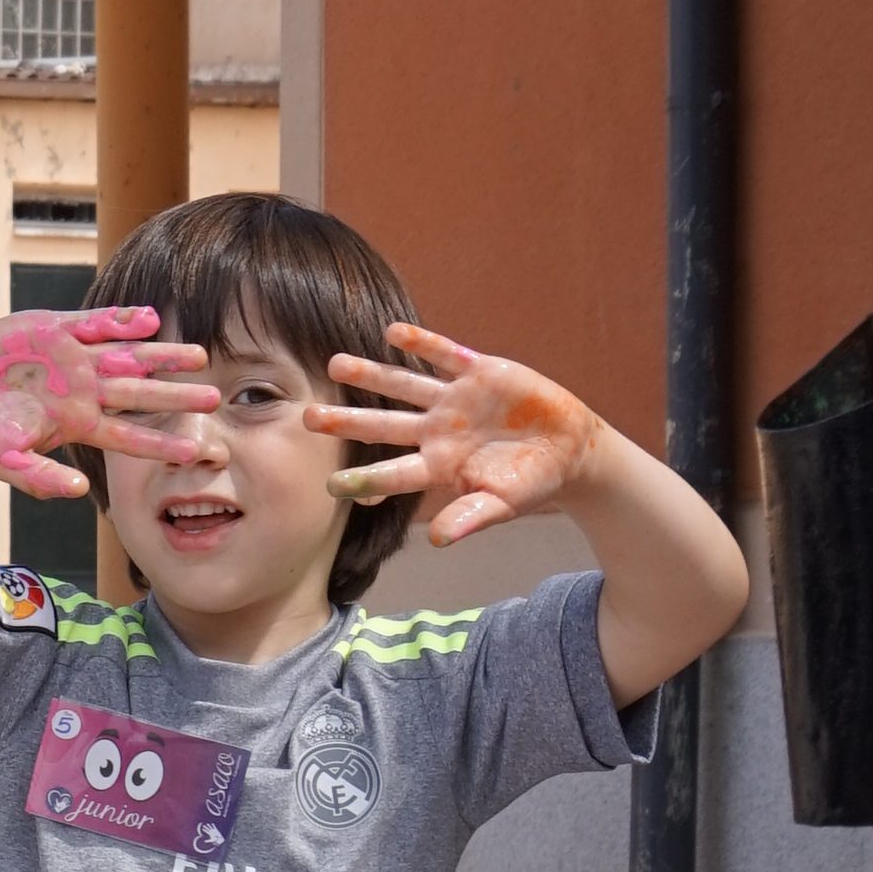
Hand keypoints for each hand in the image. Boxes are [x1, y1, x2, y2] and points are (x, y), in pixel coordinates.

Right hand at [0, 306, 218, 498]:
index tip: (194, 452)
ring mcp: (74, 358)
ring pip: (128, 356)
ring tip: (199, 357)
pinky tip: (150, 320)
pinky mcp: (56, 329)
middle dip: (175, 397)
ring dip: (162, 356)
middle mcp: (84, 391)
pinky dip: (121, 321)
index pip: (128, 437)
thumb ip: (41, 480)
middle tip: (215, 399)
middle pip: (139, 395)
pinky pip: (95, 325)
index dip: (160, 443)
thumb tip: (78, 492)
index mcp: (77, 424)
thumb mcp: (8, 463)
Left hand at [309, 324, 601, 546]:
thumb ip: (469, 518)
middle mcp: (436, 432)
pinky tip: (392, 331)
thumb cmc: (530, 483)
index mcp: (437, 467)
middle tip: (306, 418)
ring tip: (334, 365)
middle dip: (345, 422)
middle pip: (382, 427)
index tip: (329, 484)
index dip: (362, 479)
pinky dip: (422, 343)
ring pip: (403, 386)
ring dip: (370, 376)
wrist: (566, 448)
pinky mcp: (479, 372)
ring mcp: (454, 401)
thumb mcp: (502, 505)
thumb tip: (438, 540)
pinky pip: (444, 354)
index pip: (391, 474)